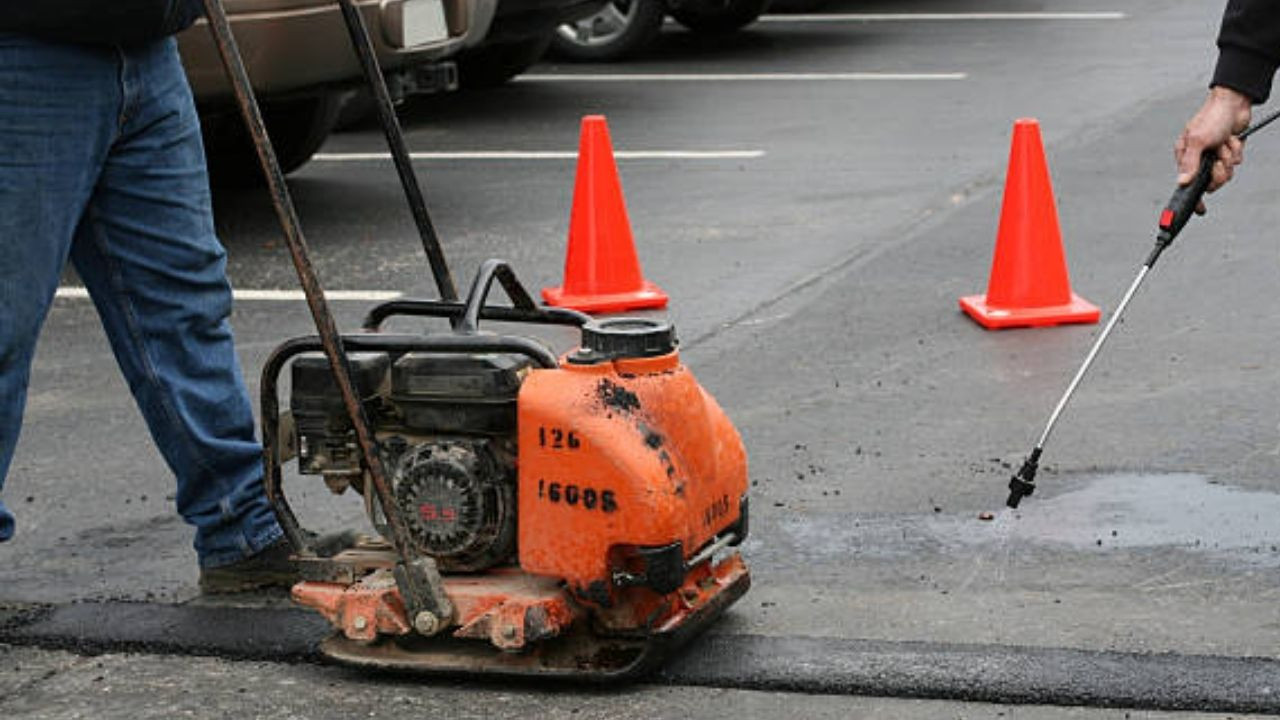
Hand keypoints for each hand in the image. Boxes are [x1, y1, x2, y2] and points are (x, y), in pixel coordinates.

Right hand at [1174, 86, 1251, 211]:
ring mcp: (1214, 156)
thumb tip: (1181, 181)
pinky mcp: (1228, 151)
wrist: (1234, 103)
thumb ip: (1189, 163)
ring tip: (1225, 144)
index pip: (1187, 183)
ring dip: (1228, 158)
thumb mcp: (1197, 141)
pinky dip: (1236, 151)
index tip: (1198, 210)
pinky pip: (1235, 162)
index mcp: (1186, 157)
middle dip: (1219, 170)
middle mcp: (1199, 159)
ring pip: (1225, 173)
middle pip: (1211, 181)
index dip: (1193, 199)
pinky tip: (1231, 140)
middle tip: (1219, 160)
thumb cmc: (1211, 117)